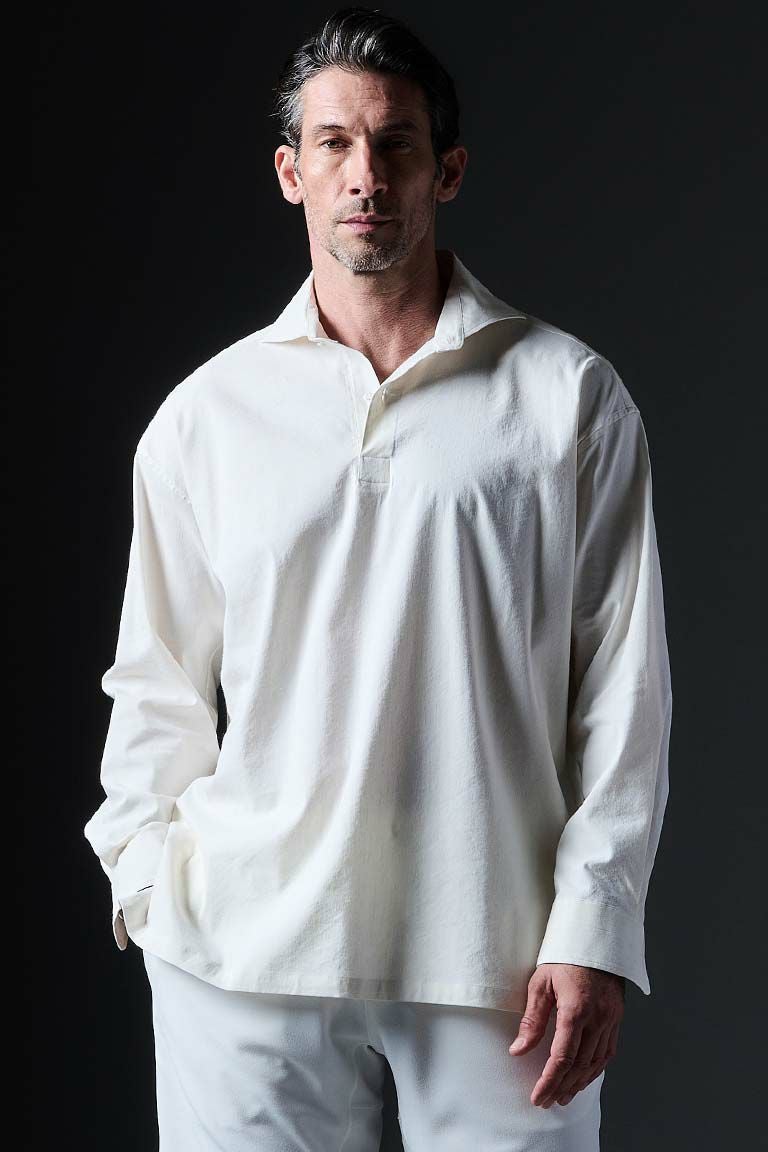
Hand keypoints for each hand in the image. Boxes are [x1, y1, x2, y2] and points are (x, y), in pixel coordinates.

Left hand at [508, 963, 624, 1107]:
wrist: (596, 938)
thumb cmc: (565, 956)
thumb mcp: (541, 982)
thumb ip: (532, 1020)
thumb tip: (518, 1050)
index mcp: (576, 1009)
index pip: (562, 1057)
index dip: (549, 1081)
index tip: (538, 1097)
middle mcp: (598, 1018)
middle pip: (580, 1065)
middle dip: (561, 1087)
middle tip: (547, 1101)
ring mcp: (611, 1019)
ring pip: (596, 1063)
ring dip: (579, 1083)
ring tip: (563, 1096)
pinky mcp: (617, 1018)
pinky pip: (608, 1052)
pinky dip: (595, 1069)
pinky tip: (584, 1076)